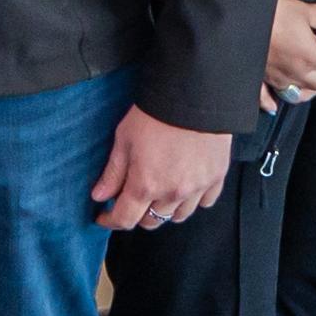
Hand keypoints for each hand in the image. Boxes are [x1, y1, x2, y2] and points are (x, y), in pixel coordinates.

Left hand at [92, 105, 231, 231]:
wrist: (194, 94)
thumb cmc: (155, 114)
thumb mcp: (124, 139)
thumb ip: (113, 172)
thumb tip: (99, 196)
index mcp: (145, 185)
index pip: (124, 219)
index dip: (110, 221)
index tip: (104, 216)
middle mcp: (172, 193)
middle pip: (151, 222)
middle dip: (137, 215)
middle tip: (131, 199)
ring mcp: (196, 188)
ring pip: (178, 216)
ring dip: (164, 209)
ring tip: (158, 193)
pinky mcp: (216, 178)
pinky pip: (204, 202)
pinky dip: (192, 200)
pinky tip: (185, 187)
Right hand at [262, 0, 315, 109]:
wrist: (236, 20)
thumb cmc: (271, 13)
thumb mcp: (302, 10)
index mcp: (311, 57)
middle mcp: (297, 74)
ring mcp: (278, 80)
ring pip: (302, 96)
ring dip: (309, 86)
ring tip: (306, 70)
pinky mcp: (260, 81)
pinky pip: (268, 100)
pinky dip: (273, 102)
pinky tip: (274, 102)